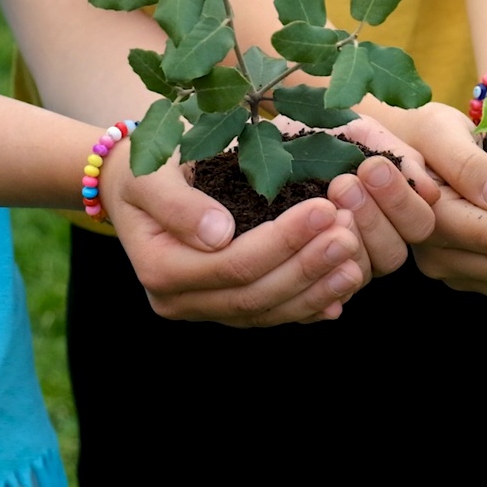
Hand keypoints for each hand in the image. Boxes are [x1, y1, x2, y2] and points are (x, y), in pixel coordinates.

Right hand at [102, 155, 365, 326]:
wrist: (131, 188)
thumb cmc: (143, 172)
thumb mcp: (148, 175)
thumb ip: (178, 205)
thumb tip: (218, 234)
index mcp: (161, 269)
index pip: (233, 264)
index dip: (283, 241)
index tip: (324, 208)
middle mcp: (181, 301)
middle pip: (255, 293)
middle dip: (308, 265)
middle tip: (349, 232)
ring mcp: (205, 309)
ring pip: (269, 311)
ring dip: (317, 288)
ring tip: (355, 259)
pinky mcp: (227, 306)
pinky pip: (273, 313)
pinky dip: (310, 305)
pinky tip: (343, 289)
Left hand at [318, 115, 438, 278]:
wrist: (265, 140)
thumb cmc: (321, 134)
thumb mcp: (361, 133)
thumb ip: (400, 157)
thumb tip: (429, 192)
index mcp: (397, 211)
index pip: (420, 223)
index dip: (400, 200)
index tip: (371, 167)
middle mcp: (376, 242)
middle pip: (394, 253)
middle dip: (371, 218)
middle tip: (342, 184)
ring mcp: (344, 264)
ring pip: (362, 271)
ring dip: (346, 236)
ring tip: (322, 201)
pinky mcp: (313, 279)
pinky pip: (325, 288)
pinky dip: (319, 264)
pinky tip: (304, 236)